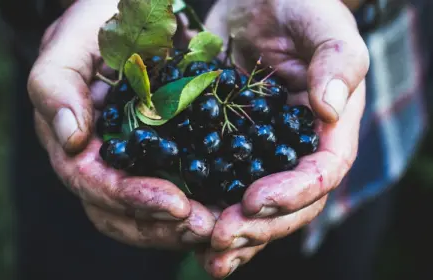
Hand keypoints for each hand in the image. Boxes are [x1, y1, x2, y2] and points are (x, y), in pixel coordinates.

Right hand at [28, 0, 215, 248]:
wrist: (141, 16)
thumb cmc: (102, 24)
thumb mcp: (74, 40)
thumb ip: (57, 83)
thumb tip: (70, 137)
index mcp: (78, 142)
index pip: (94, 184)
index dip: (130, 199)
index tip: (174, 204)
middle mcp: (106, 162)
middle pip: (123, 213)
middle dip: (162, 225)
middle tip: (205, 225)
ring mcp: (139, 164)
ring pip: (152, 213)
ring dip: (185, 226)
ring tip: (221, 225)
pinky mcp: (173, 157)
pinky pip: (185, 191)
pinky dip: (204, 205)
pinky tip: (229, 207)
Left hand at [198, 0, 368, 276]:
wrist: (262, 5)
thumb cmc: (303, 10)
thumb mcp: (327, 28)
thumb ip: (337, 64)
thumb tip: (328, 109)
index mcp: (326, 131)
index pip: (320, 175)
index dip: (292, 194)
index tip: (255, 201)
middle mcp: (295, 151)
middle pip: (286, 205)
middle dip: (256, 226)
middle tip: (220, 237)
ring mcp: (261, 155)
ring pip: (253, 208)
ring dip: (232, 234)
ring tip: (207, 251)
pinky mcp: (228, 148)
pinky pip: (220, 186)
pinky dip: (206, 210)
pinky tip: (185, 228)